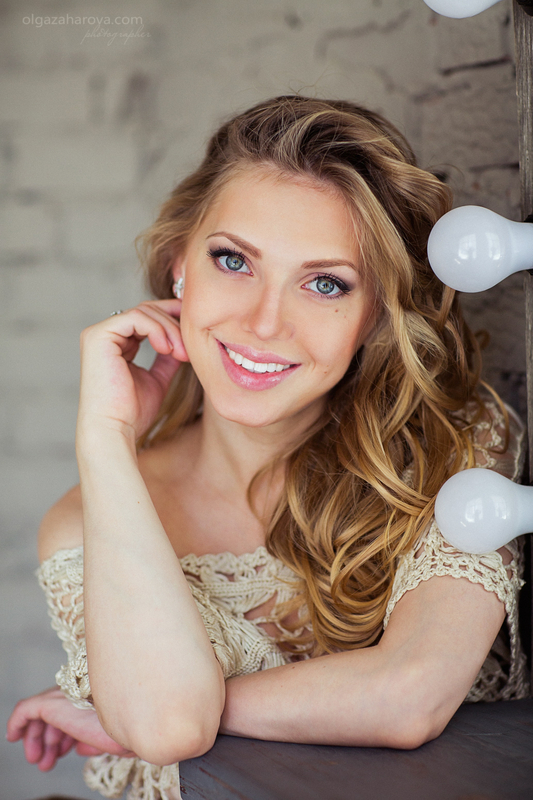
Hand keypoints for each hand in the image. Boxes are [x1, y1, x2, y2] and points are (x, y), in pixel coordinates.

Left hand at [7, 687, 135, 771]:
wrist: (128, 721)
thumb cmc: (127, 729)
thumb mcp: (109, 739)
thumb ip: (92, 743)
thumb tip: (79, 750)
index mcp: (92, 696)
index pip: (71, 712)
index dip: (66, 735)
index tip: (67, 752)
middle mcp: (77, 692)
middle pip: (54, 713)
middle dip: (50, 740)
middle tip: (46, 762)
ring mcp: (64, 696)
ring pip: (39, 713)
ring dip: (36, 738)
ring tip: (37, 760)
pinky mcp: (50, 703)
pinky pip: (25, 710)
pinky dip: (17, 722)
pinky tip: (12, 736)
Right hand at [77, 299, 188, 443]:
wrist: (114, 430)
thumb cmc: (133, 414)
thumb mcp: (157, 380)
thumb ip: (166, 359)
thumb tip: (182, 343)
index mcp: (116, 345)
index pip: (147, 318)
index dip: (173, 320)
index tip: (196, 333)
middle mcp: (105, 335)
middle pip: (147, 310)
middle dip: (174, 324)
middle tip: (189, 351)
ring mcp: (99, 334)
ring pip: (144, 312)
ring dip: (170, 329)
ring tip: (182, 354)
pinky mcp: (98, 336)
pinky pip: (135, 317)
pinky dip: (157, 329)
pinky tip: (167, 349)